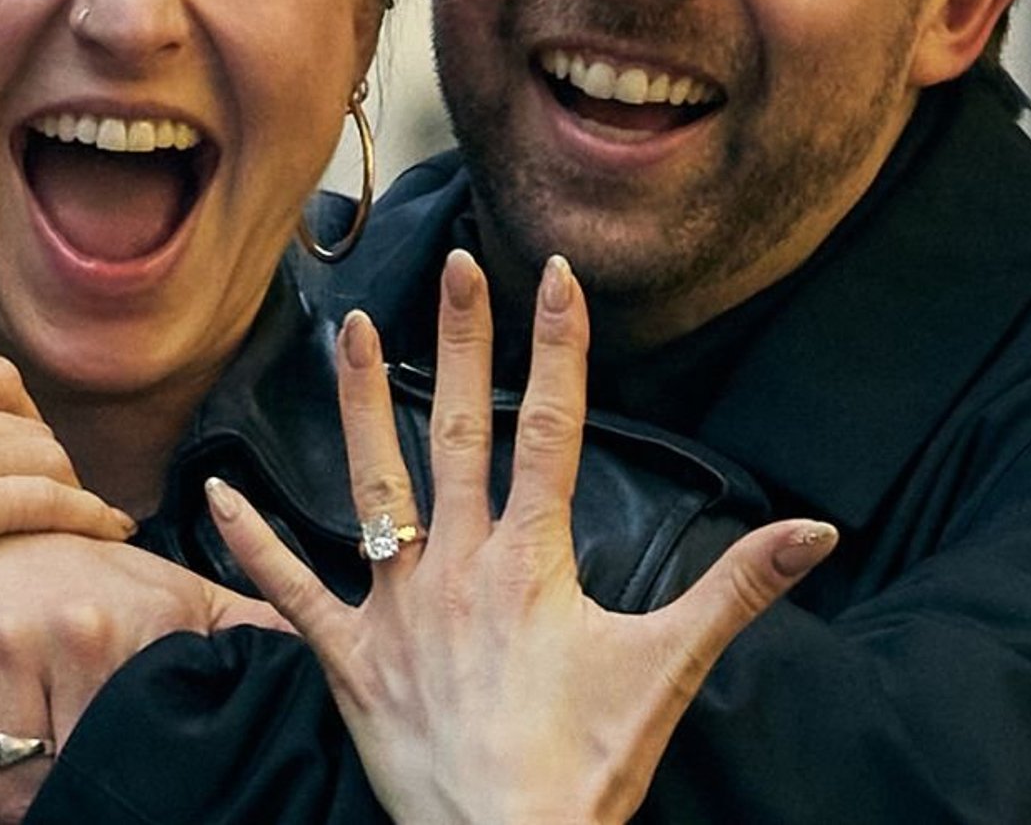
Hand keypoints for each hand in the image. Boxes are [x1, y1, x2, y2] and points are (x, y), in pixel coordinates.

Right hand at [0, 350, 134, 712]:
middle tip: (63, 493)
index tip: (24, 451)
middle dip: (49, 457)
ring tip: (86, 516)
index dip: (15, 416)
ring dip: (73, 487)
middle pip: (20, 419)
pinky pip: (48, 503)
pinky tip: (106, 532)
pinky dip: (87, 516)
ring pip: (43, 457)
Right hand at [0, 532, 287, 824]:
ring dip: (16, 801)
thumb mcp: (167, 589)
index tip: (129, 775)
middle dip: (75, 793)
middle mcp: (67, 629)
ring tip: (24, 761)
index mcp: (132, 620)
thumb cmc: (73, 569)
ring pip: (13, 796)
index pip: (145, 754)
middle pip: (77, 782)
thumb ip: (244, 625)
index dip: (138, 783)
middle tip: (67, 769)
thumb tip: (318, 659)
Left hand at [208, 250, 837, 824]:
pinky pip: (290, 591)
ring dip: (362, 404)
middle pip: (463, 431)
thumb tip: (818, 531)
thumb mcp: (669, 669)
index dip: (558, 348)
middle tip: (455, 265)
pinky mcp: (348, 655)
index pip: (552, 428)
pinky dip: (251, 544)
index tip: (556, 274)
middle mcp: (457, 563)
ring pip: (374, 483)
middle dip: (464, 342)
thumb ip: (739, 590)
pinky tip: (213, 494)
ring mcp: (396, 605)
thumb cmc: (586, 765)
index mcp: (532, 559)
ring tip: (351, 331)